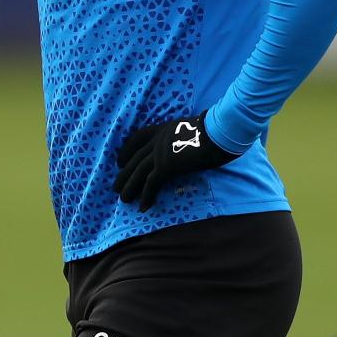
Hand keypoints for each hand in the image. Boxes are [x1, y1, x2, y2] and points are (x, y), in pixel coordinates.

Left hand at [112, 111, 237, 210]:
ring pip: (139, 172)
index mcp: (163, 129)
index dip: (127, 150)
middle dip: (125, 173)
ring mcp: (160, 152)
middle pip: (136, 159)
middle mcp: (158, 140)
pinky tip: (143, 207)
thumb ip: (185, 137)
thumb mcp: (194, 130)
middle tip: (117, 186)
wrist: (219, 131)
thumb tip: (189, 146)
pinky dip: (146, 196)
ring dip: (130, 187)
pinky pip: (151, 184)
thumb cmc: (215, 130)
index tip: (120, 161)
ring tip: (124, 199)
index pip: (138, 137)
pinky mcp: (166, 166)